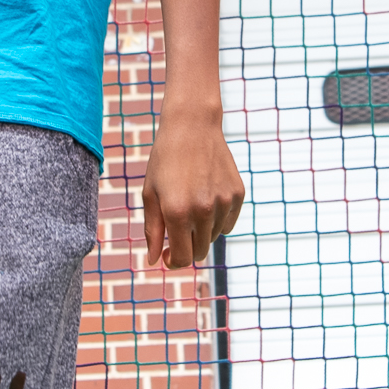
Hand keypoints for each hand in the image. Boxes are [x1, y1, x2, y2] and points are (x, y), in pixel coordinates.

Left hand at [142, 110, 244, 269]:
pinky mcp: (237, 194)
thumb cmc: (165, 161)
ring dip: (201, 231)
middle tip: (176, 234)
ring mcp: (224, 202)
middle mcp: (203, 210)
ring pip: (214, 236)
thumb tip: (154, 261)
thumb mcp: (151, 195)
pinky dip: (217, 219)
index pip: (183, 258)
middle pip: (200, 251)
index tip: (167, 256)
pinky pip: (228, 222)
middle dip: (187, 248)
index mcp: (177, 212)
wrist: (192, 127)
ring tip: (190, 204)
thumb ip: (153, 231)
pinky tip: (206, 198)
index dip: (173, 262)